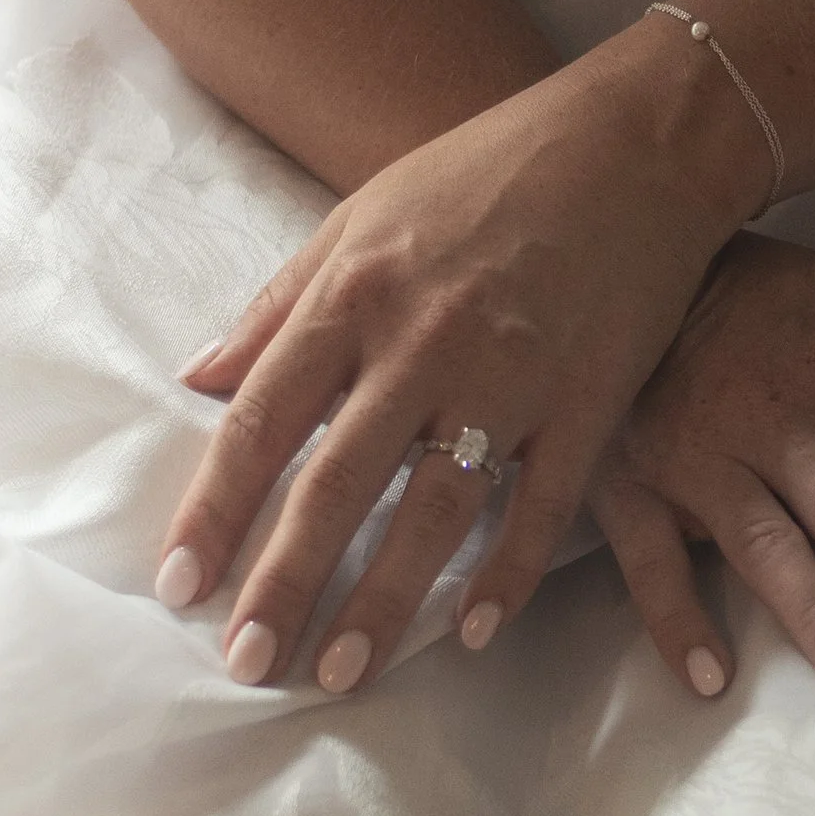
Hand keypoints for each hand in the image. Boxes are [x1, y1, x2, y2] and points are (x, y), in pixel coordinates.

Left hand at [156, 27, 767, 689]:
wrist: (635, 142)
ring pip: (434, 511)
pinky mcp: (588, 400)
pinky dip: (507, 573)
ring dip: (384, 601)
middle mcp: (422, 341)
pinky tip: (471, 632)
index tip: (179, 586)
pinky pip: (542, 505)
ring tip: (342, 674)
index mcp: (354, 293)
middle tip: (246, 663)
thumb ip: (278, 306)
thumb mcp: (360, 217)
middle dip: (285, 582)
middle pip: (336, 483)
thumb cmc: (487, 172)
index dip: (214, 510)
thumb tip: (197, 380)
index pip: (260, 422)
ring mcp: (511, 375)